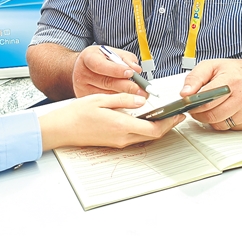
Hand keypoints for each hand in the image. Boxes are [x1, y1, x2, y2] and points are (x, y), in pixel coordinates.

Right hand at [38, 93, 184, 150]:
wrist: (62, 129)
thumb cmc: (77, 114)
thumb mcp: (101, 99)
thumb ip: (124, 99)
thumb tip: (142, 99)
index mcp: (121, 126)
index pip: (153, 128)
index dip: (169, 123)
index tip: (178, 114)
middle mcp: (122, 137)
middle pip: (152, 135)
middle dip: (168, 125)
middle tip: (177, 115)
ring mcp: (118, 141)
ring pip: (145, 136)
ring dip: (157, 127)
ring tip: (165, 115)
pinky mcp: (114, 142)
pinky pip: (135, 136)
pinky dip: (146, 129)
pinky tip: (146, 119)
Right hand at [72, 45, 145, 96]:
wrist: (81, 67)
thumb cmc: (98, 59)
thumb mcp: (110, 52)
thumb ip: (125, 58)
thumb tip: (136, 69)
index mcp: (88, 58)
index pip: (101, 65)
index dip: (116, 70)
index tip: (131, 73)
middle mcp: (83, 74)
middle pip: (106, 82)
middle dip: (127, 87)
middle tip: (141, 90)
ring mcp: (82, 88)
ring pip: (107, 95)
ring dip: (125, 97)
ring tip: (139, 97)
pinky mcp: (86, 99)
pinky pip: (104, 103)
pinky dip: (117, 103)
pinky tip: (127, 103)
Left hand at [180, 58, 241, 130]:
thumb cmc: (235, 72)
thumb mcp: (212, 66)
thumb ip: (195, 78)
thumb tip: (185, 93)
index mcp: (232, 80)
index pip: (207, 99)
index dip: (193, 103)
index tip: (187, 103)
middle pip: (212, 115)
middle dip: (199, 113)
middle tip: (195, 107)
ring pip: (219, 124)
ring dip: (209, 119)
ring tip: (209, 107)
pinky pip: (228, 128)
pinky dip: (221, 122)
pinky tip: (223, 111)